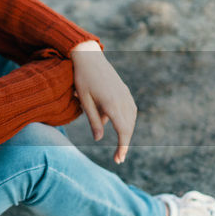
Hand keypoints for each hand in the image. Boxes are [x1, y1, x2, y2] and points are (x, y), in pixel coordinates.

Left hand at [70, 40, 135, 163]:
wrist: (89, 56)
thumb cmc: (82, 78)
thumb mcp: (84, 101)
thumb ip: (93, 120)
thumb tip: (99, 139)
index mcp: (112, 104)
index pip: (123, 131)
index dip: (122, 147)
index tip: (119, 159)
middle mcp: (122, 100)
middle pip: (129, 127)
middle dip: (125, 144)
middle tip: (118, 158)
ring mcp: (125, 94)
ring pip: (131, 119)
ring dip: (126, 132)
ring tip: (119, 145)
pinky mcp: (124, 90)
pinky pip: (130, 110)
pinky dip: (127, 121)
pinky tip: (119, 125)